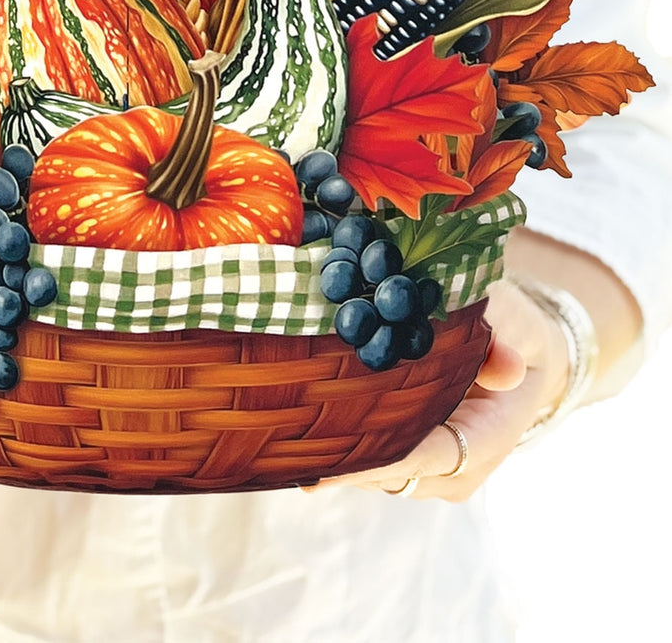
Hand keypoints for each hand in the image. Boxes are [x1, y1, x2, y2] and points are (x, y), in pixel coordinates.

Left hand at [304, 279, 570, 501]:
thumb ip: (502, 343)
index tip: (328, 460)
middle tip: (281, 452)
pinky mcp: (407, 457)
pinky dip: (337, 444)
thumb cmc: (511, 330)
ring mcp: (430, 470)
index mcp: (488, 440)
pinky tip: (291, 433)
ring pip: (372, 471)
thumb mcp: (512, 324)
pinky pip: (369, 459)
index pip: (429, 457)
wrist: (516, 350)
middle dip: (339, 460)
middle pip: (389, 471)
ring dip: (332, 454)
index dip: (379, 458)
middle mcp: (457, 468)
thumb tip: (507, 366)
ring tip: (278, 440)